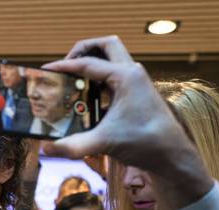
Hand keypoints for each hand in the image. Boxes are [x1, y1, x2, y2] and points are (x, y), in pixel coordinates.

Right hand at [41, 35, 212, 209]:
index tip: (46, 70)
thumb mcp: (104, 142)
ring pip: (113, 58)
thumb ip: (73, 145)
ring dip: (92, 62)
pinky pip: (115, 76)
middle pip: (105, 45)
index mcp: (125, 77)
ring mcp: (136, 82)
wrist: (171, 155)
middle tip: (66, 66)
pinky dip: (99, 79)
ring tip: (73, 79)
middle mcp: (132, 73)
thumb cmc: (145, 143)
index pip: (88, 63)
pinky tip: (87, 99)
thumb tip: (46, 148)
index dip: (64, 66)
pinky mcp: (137, 93)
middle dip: (83, 49)